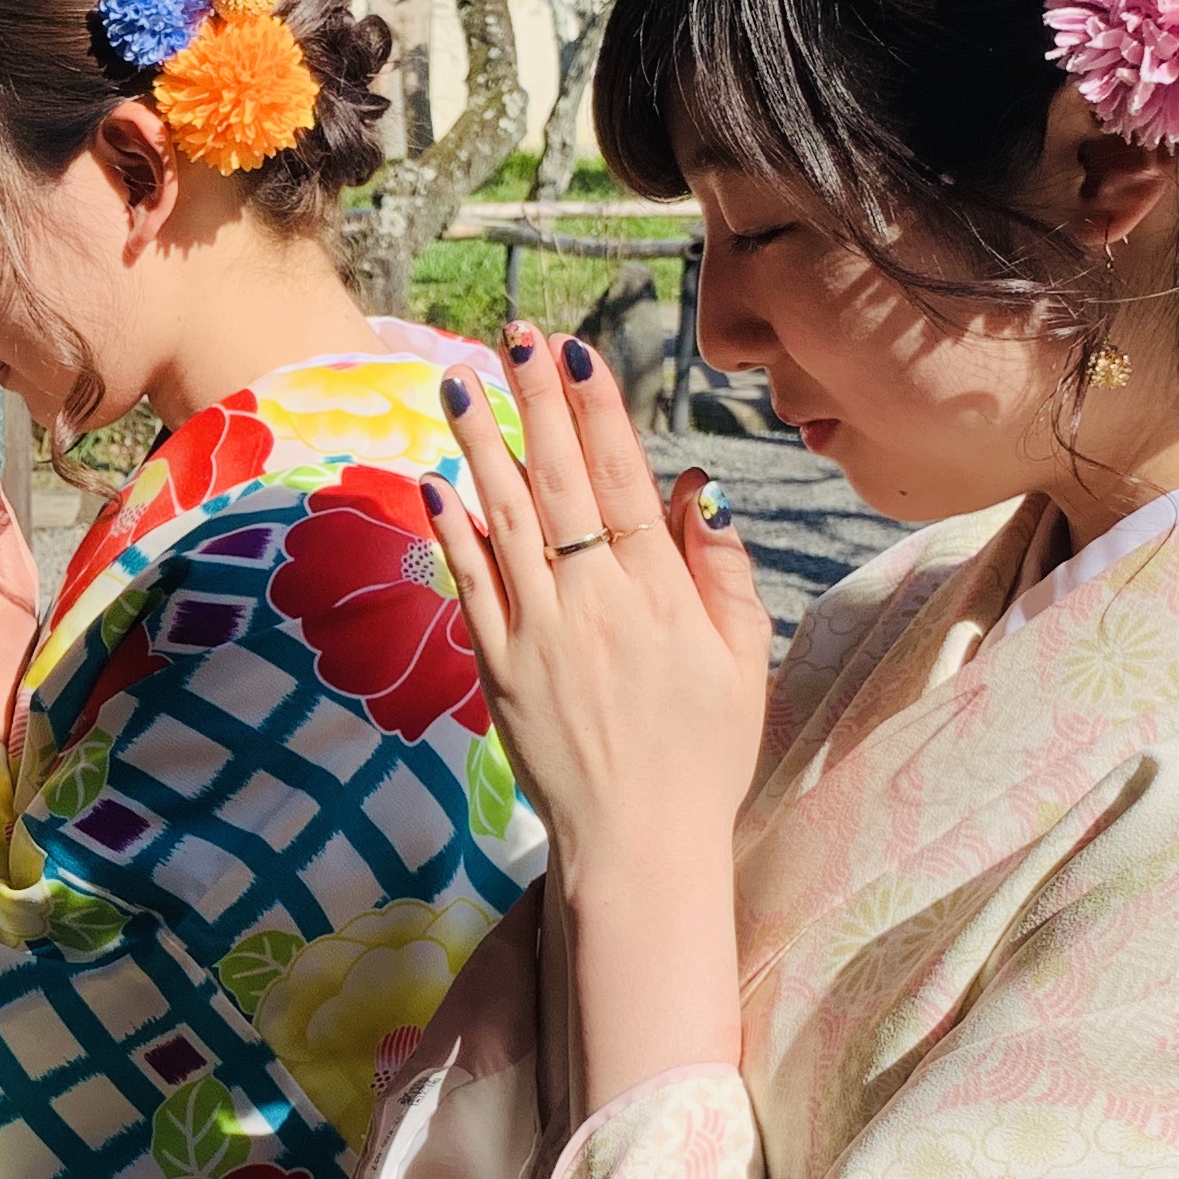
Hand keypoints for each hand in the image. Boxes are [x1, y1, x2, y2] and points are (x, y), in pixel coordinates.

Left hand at [422, 329, 770, 1106]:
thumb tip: (700, 489)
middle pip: (558, 483)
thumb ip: (720, 570)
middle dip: (535, 402)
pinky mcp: (498, 669)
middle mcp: (594, 603)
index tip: (578, 354)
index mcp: (661, 595)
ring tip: (461, 383)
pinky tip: (437, 482)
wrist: (638, 843)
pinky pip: (472, 586)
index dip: (598, 413)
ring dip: (482, 447)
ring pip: (505, 521)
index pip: (623, 482)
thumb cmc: (704, 751)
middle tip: (515, 336)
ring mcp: (539, 635)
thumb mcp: (741, 658)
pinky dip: (453, 531)